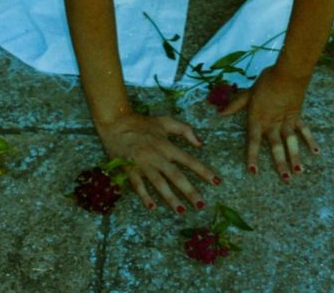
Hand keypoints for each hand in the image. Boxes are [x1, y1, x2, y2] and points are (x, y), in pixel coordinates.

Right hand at [96, 113, 220, 212]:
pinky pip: (138, 186)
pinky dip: (145, 196)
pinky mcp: (129, 169)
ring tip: (181, 211)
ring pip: (159, 184)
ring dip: (171, 198)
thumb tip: (200, 143)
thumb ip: (185, 130)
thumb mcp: (166, 121)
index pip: (189, 161)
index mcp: (167, 145)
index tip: (217, 182)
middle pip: (176, 176)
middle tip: (201, 205)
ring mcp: (143, 164)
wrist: (116, 123)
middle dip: (190, 191)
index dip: (204, 171)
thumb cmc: (142, 123)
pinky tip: (152, 208)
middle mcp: (157, 156)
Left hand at [219, 66, 319, 180]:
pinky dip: (309, 140)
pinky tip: (316, 152)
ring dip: (295, 157)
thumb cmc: (266, 81)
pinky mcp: (297, 115)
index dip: (252, 156)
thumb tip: (220, 113)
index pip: (253, 141)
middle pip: (275, 146)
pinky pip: (303, 130)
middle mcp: (272, 123)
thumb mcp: (248, 92)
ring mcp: (286, 120)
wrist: (288, 73)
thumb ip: (235, 105)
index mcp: (258, 118)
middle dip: (280, 163)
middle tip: (285, 179)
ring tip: (299, 172)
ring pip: (290, 142)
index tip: (253, 171)